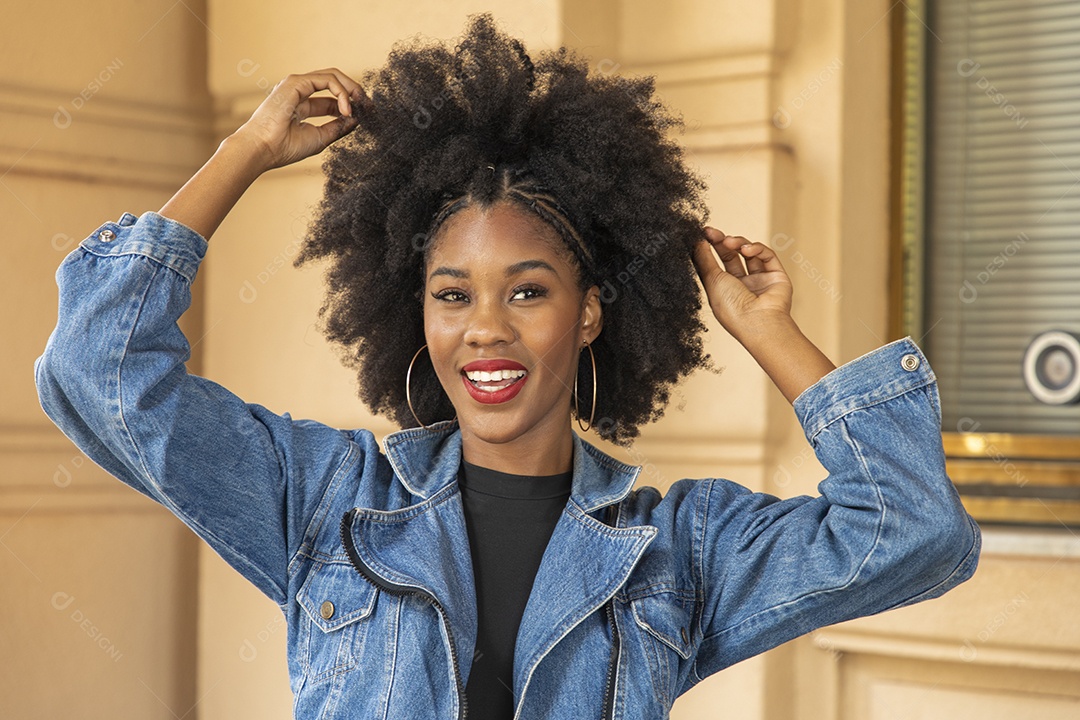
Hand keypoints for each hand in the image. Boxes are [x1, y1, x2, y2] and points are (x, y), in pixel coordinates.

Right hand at [233, 68, 368, 172]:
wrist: (263, 149)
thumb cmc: (284, 148)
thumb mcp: (320, 138)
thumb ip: (337, 127)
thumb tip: (356, 119)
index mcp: (301, 106)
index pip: (331, 100)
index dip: (349, 105)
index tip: (365, 115)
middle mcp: (299, 93)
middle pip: (333, 82)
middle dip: (354, 91)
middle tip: (368, 105)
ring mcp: (296, 85)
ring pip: (332, 76)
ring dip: (351, 89)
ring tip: (361, 105)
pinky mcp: (296, 82)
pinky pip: (327, 80)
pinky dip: (341, 93)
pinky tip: (346, 109)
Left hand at [691, 227, 793, 337]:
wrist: (759, 322)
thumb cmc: (732, 308)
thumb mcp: (711, 280)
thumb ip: (704, 260)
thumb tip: (696, 241)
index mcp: (724, 291)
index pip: (716, 264)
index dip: (710, 248)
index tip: (702, 233)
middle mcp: (742, 286)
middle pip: (731, 256)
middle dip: (722, 242)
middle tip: (713, 232)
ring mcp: (760, 281)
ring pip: (749, 253)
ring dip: (738, 243)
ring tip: (730, 241)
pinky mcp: (777, 276)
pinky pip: (767, 256)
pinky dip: (756, 248)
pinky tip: (746, 250)